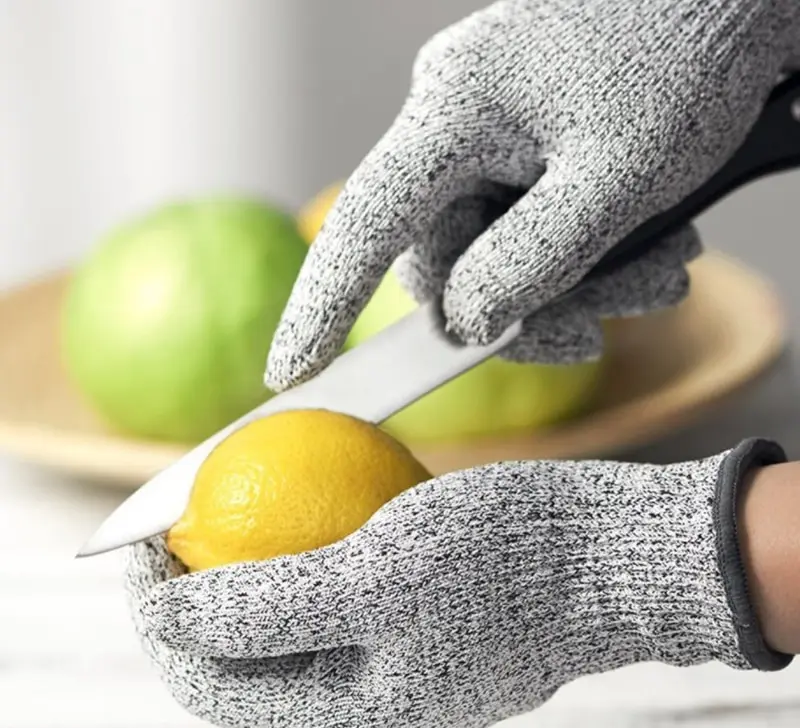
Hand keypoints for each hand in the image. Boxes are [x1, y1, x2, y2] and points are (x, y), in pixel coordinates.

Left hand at [127, 439, 789, 727]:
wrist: (616, 552)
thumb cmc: (510, 560)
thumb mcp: (378, 577)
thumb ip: (265, 608)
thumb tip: (167, 611)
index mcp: (351, 719)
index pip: (211, 677)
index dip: (157, 611)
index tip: (138, 538)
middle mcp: (367, 702)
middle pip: (241, 653)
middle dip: (192, 586)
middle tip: (173, 512)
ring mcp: (394, 659)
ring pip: (286, 617)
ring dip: (245, 561)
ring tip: (218, 500)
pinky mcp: (417, 617)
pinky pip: (336, 589)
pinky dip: (304, 546)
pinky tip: (290, 495)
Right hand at [265, 0, 798, 389]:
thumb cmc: (686, 57)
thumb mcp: (616, 179)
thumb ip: (530, 262)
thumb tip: (465, 321)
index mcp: (455, 113)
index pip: (362, 222)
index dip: (322, 305)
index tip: (291, 369)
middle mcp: (457, 121)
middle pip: (448, 259)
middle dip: (520, 311)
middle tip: (592, 332)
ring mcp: (491, 132)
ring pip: (496, 250)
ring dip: (572, 286)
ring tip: (655, 277)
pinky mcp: (526, 141)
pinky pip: (527, 222)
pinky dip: (583, 256)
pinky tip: (648, 252)